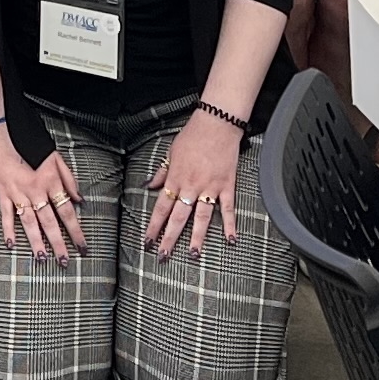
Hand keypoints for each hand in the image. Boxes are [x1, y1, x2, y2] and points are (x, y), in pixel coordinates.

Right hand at [0, 122, 89, 261]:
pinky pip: (6, 215)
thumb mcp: (56, 158)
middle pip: (49, 222)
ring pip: (29, 222)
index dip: (76, 231)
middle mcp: (36, 191)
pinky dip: (8, 230)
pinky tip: (11, 244)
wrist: (6, 136)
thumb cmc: (32, 147)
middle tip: (64, 261)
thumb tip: (80, 200)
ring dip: (36, 242)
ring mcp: (18, 194)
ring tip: (42, 258)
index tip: (82, 247)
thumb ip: (69, 180)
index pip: (67, 212)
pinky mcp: (3, 194)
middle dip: (58, 244)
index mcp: (51, 183)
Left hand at [147, 109, 249, 255]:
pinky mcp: (226, 186)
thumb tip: (149, 186)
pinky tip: (230, 239)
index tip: (148, 241)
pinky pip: (228, 209)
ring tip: (193, 255)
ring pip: (201, 218)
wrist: (216, 124)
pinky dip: (230, 224)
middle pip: (178, 218)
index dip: (154, 226)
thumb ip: (162, 172)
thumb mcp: (171, 152)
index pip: (161, 208)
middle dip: (169, 238)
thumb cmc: (193, 136)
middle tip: (163, 256)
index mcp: (175, 179)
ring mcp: (210, 188)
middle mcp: (191, 187)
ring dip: (196, 237)